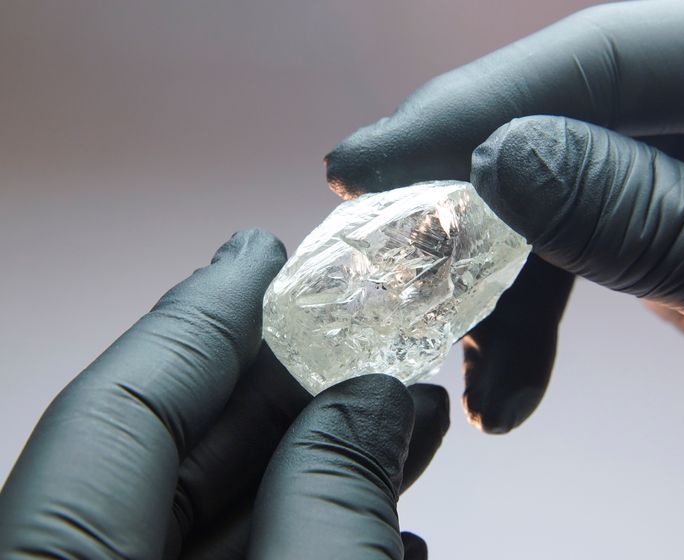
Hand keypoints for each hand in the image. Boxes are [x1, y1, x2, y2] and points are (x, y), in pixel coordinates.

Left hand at [0, 229, 449, 558]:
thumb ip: (331, 499)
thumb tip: (374, 399)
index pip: (118, 404)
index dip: (202, 315)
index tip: (263, 250)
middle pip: (171, 453)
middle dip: (284, 388)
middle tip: (364, 335)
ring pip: (217, 511)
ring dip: (320, 461)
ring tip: (409, 415)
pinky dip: (311, 532)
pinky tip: (389, 522)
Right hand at [324, 0, 683, 461]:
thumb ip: (636, 211)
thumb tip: (493, 160)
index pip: (603, 57)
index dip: (471, 110)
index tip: (362, 164)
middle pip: (567, 123)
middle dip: (472, 203)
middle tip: (384, 259)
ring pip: (563, 199)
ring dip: (503, 293)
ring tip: (472, 374)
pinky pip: (585, 252)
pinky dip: (538, 318)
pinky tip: (508, 382)